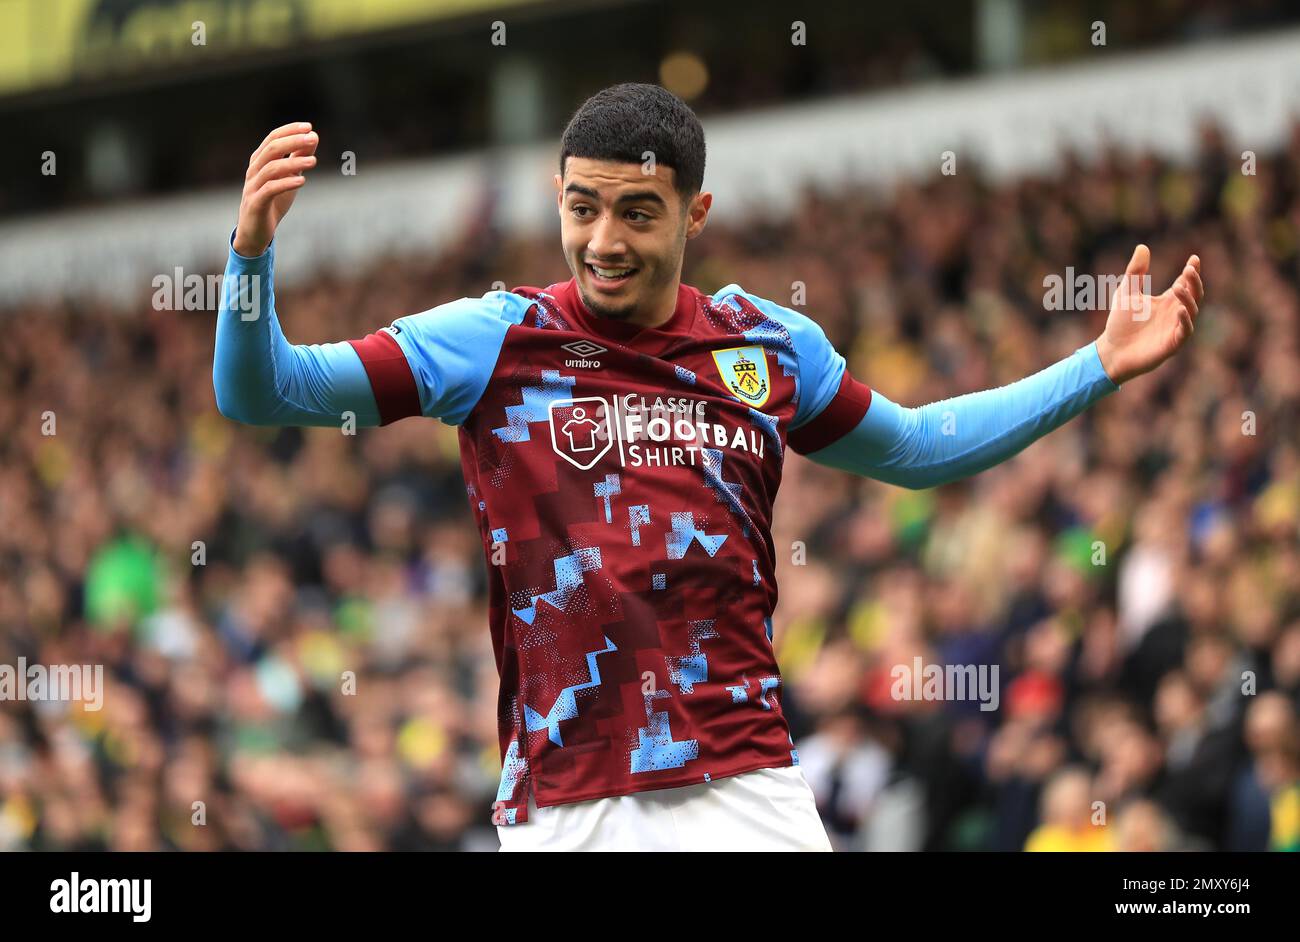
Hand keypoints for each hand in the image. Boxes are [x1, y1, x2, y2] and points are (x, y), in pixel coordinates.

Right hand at [232, 122, 318, 257]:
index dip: (289, 131)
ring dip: (294, 163)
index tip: (308, 127)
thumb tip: (313, 138)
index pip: (272, 139)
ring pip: (271, 168)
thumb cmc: (273, 202)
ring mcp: (253, 186)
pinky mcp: (256, 203)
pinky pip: (270, 189)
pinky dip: (286, 183)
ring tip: (314, 162)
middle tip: (312, 138)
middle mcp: (254, 170)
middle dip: (293, 142)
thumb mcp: (288, 177)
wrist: (256, 232)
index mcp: (260, 161)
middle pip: (271, 149)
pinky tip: (302, 181)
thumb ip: (297, 158)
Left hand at [1094, 245, 1203, 385]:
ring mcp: (1175, 328)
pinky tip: (1180, 310)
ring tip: (1179, 287)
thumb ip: (1135, 272)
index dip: (1191, 272)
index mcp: (1167, 301)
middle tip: (1190, 269)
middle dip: (1194, 282)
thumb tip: (1143, 246)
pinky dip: (1185, 320)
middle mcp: (1175, 313)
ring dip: (1188, 298)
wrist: (1110, 350)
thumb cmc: (1120, 323)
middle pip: (1194, 294)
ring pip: (1192, 311)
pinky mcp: (1172, 344)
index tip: (1194, 258)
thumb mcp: (1127, 292)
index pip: (1185, 283)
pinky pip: (1185, 331)